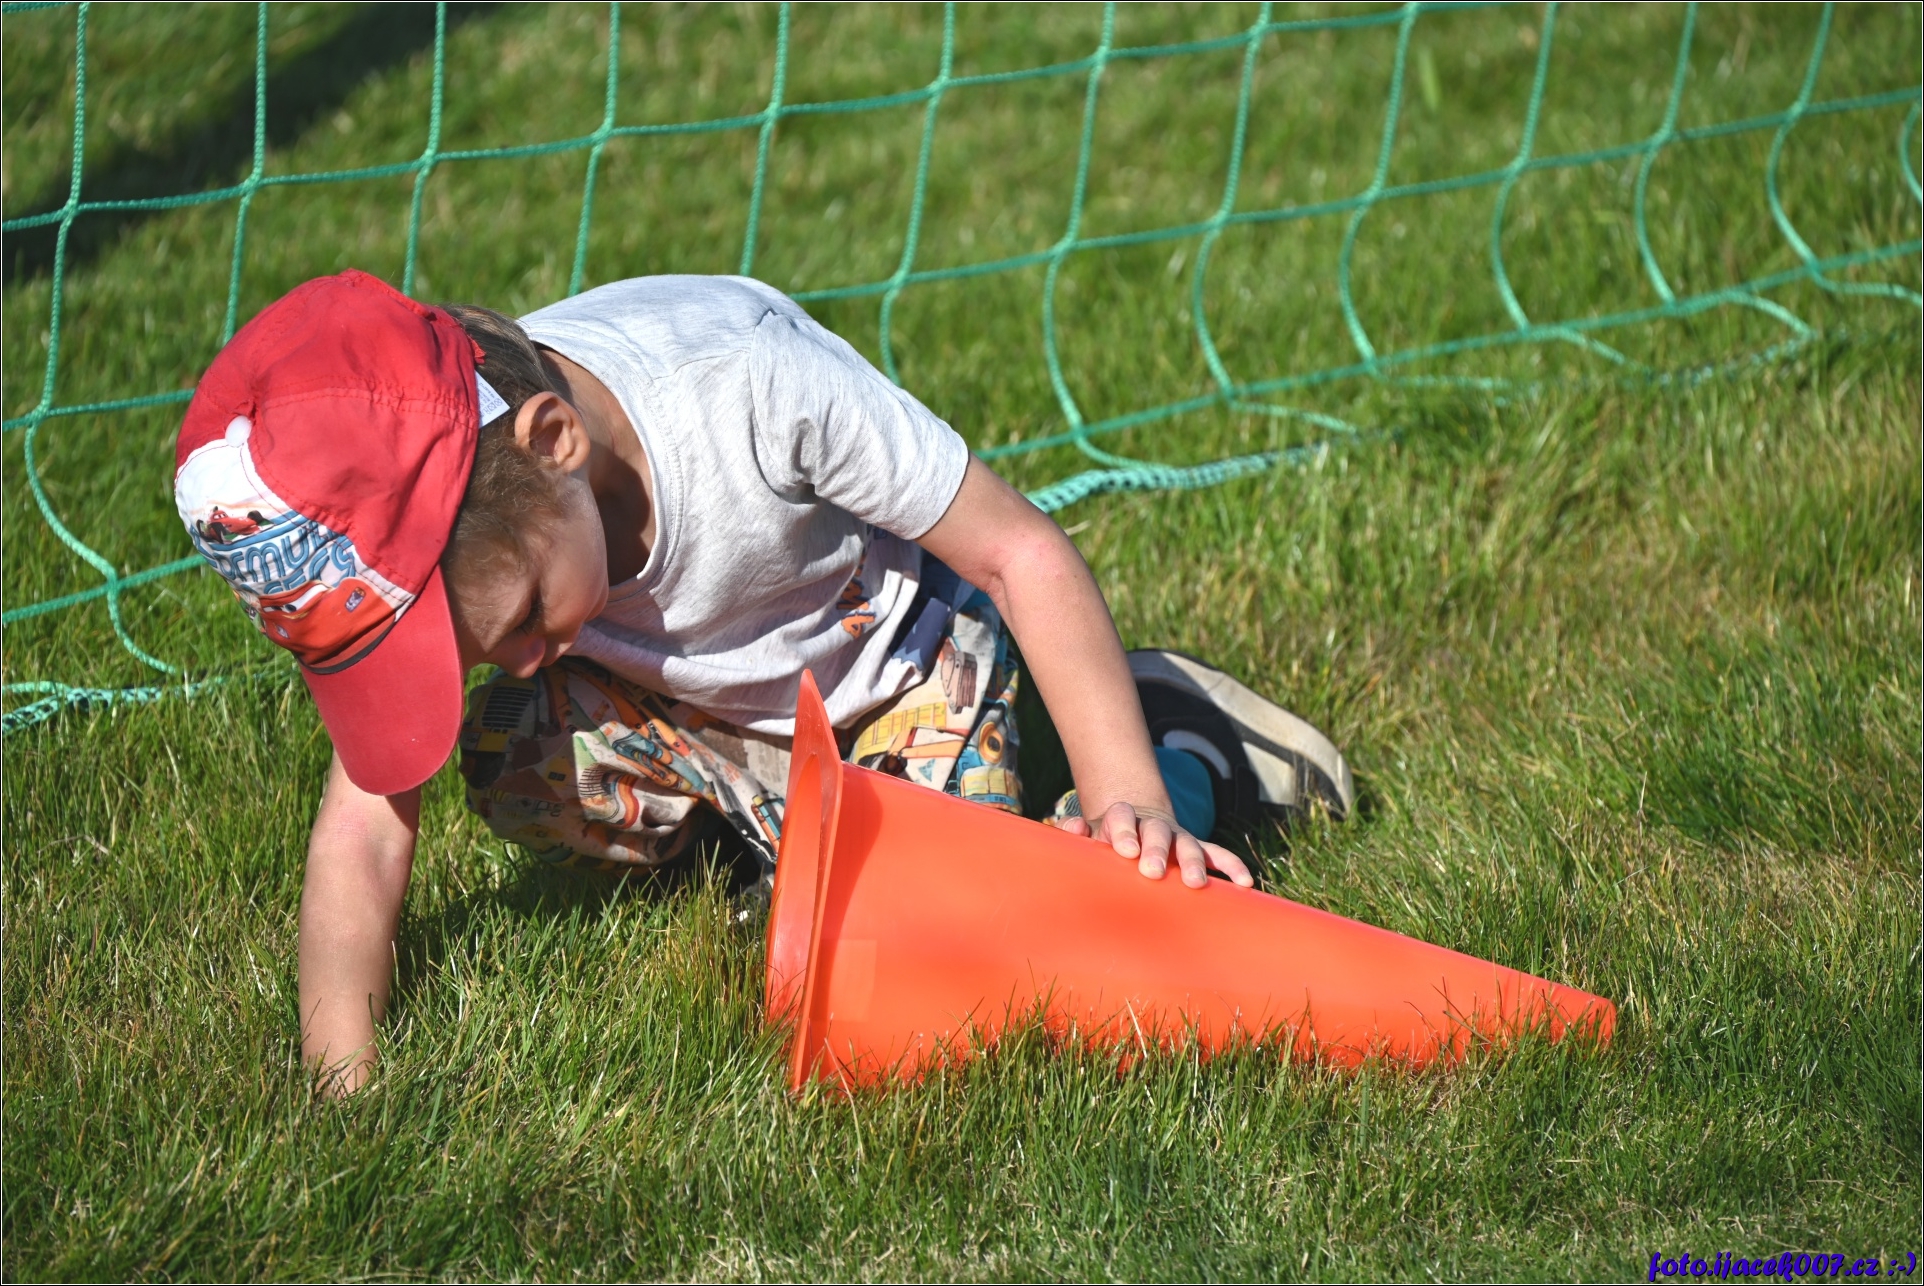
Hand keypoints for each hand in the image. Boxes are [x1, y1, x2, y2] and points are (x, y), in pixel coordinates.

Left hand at [1057, 801, 1253, 889]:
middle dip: (1157, 850)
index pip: (1122, 816)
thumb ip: (1077, 832)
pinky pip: (1216, 855)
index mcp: (1123, 817)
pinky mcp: (1196, 850)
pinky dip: (1231, 866)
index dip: (1124, 831)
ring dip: (1193, 863)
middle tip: (1152, 871)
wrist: (1134, 824)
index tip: (1125, 851)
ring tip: (1195, 884)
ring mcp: (1177, 837)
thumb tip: (1070, 829)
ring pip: (1188, 845)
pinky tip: (1245, 882)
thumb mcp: (1089, 833)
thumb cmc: (1106, 839)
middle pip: (1157, 832)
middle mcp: (1153, 825)